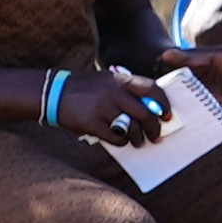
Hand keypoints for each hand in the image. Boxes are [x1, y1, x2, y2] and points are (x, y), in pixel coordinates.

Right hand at [55, 67, 171, 145]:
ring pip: (131, 128)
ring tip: (140, 142)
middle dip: (154, 128)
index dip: (164, 104)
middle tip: (156, 136)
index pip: (153, 90)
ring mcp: (102, 108)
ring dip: (139, 138)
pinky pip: (114, 137)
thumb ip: (128, 90)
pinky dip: (121, 142)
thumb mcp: (109, 80)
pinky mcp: (91, 123)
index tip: (167, 116)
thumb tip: (153, 108)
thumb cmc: (88, 88)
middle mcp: (114, 93)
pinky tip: (121, 142)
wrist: (54, 92)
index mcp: (121, 80)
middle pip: (145, 114)